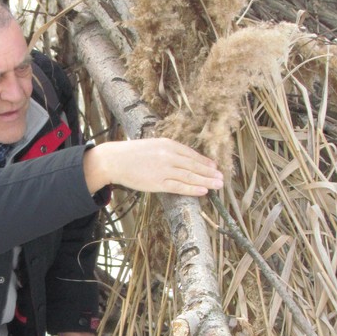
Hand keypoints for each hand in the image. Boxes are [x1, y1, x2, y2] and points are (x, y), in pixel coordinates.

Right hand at [83, 138, 223, 197]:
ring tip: (218, 185)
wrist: (114, 160)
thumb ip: (168, 151)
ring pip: (190, 176)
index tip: (214, 167)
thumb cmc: (132, 153)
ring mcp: (164, 169)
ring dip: (206, 181)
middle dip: (210, 172)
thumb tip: (182, 159)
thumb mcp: (153, 145)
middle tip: (222, 178)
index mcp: (168, 144)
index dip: (204, 161)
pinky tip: (203, 191)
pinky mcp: (158, 183)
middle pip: (194, 165)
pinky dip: (193, 189)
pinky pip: (179, 186)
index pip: (191, 154)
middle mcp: (168, 155)